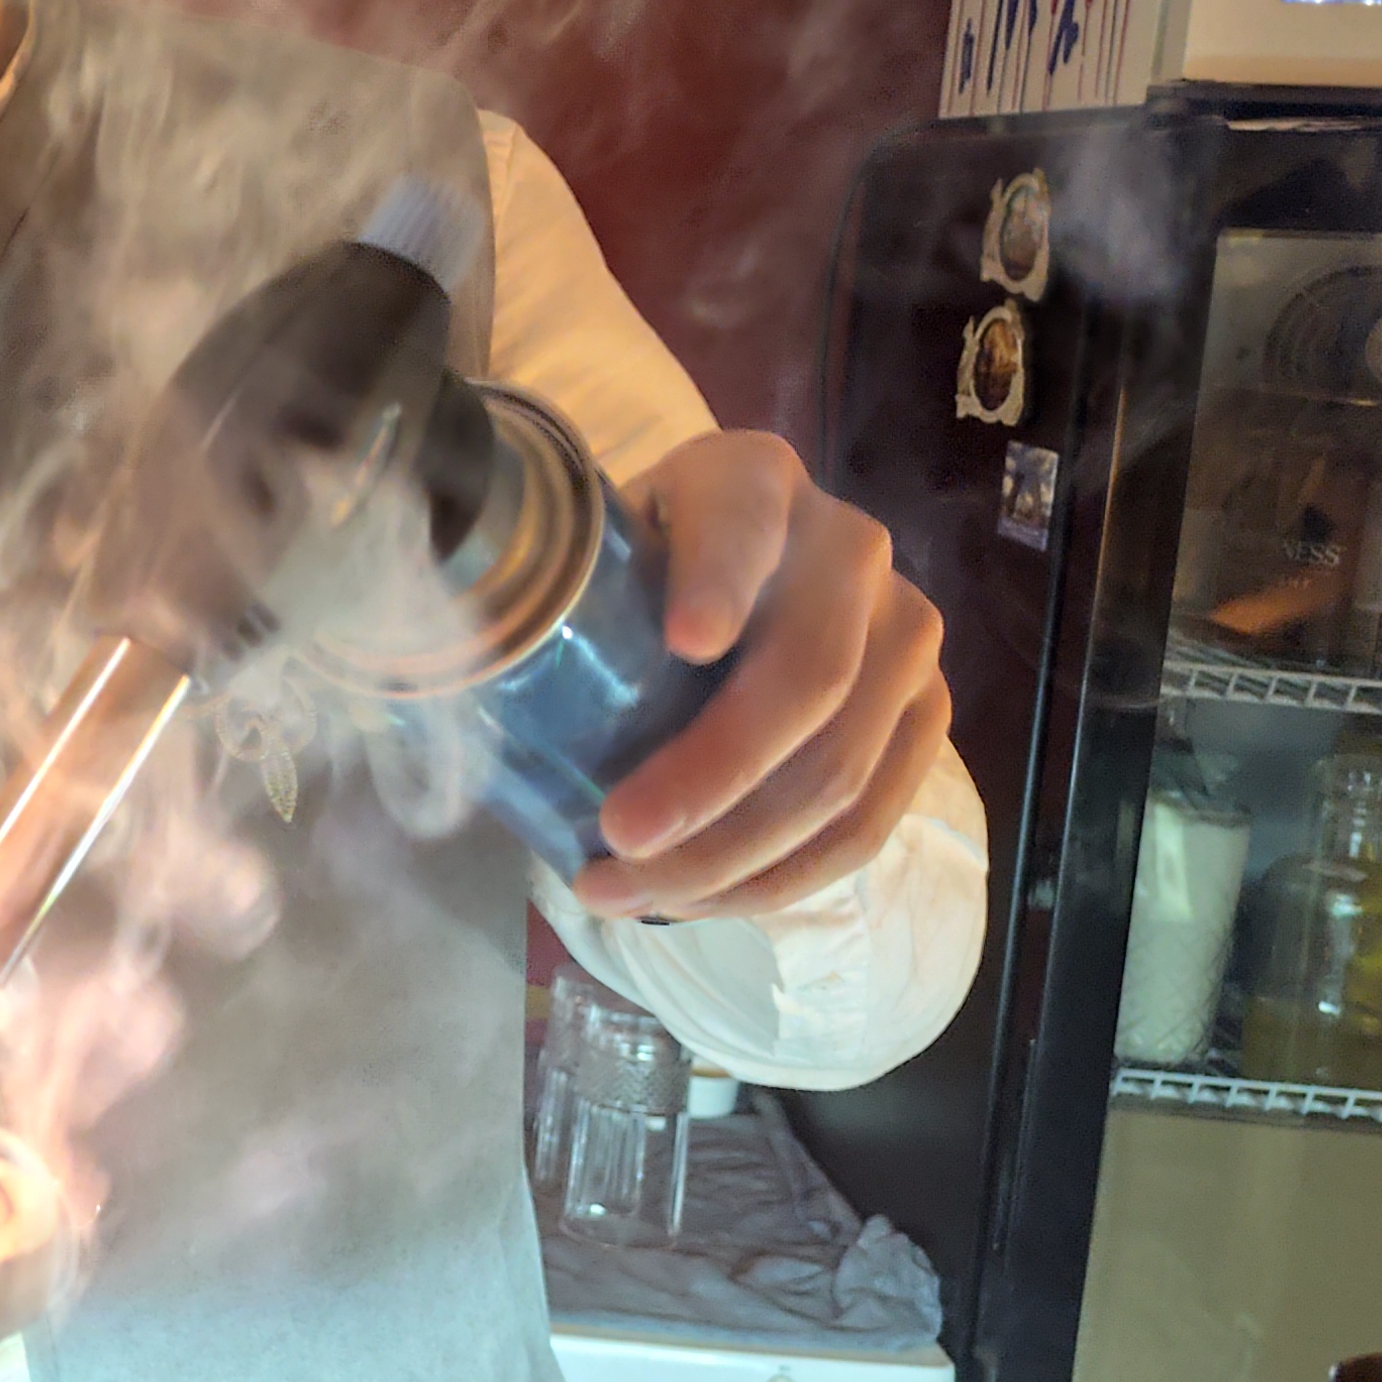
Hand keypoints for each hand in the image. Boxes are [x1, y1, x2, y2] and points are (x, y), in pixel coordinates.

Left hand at [571, 430, 948, 924]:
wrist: (737, 580)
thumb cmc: (637, 577)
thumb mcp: (593, 557)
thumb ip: (552, 594)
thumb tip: (456, 665)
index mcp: (752, 481)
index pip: (742, 526)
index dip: (719, 582)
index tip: (686, 642)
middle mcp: (849, 547)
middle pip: (806, 678)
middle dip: (708, 779)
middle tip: (615, 844)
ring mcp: (905, 634)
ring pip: (839, 770)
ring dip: (730, 857)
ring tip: (626, 893)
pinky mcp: (925, 714)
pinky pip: (867, 822)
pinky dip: (778, 878)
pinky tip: (700, 901)